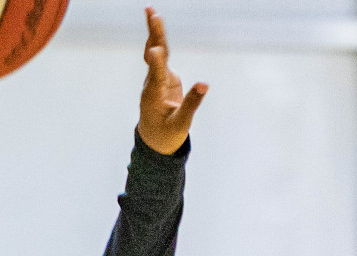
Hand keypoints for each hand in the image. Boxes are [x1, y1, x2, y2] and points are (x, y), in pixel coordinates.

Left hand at [137, 7, 207, 154]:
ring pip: (155, 52)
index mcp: (155, 97)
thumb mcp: (181, 124)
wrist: (154, 141)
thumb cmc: (167, 135)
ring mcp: (156, 79)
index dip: (157, 64)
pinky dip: (158, 39)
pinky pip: (159, 55)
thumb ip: (191, 104)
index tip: (155, 51)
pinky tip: (155, 24)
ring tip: (151, 11)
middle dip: (155, 36)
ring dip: (154, 32)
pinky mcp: (162, 78)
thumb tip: (205, 84)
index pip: (157, 76)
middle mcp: (152, 84)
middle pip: (154, 56)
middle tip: (153, 15)